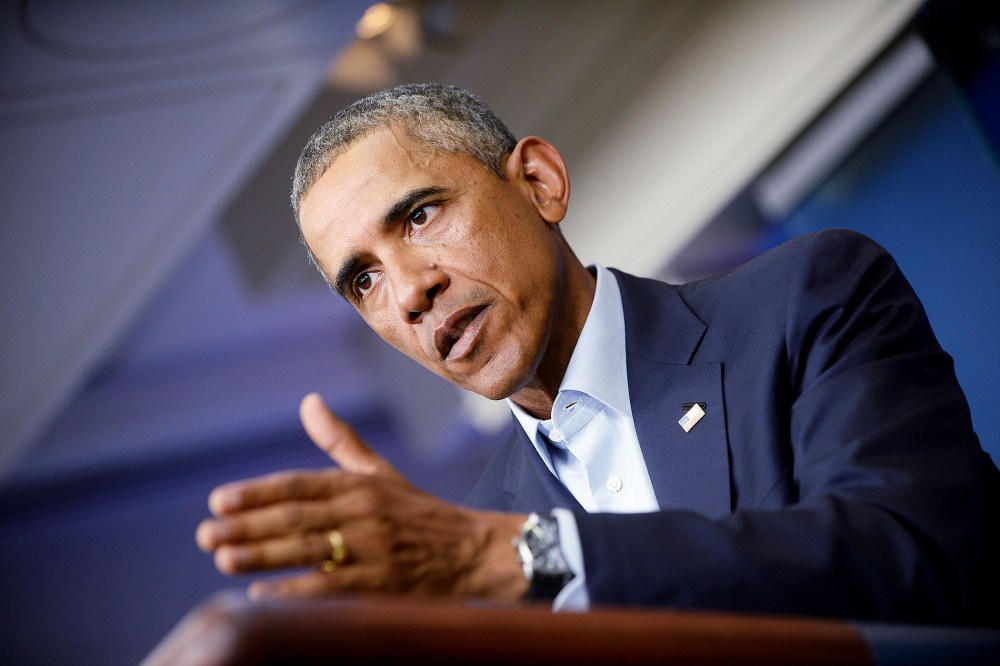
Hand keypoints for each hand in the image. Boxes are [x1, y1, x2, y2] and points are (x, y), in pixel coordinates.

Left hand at [196, 392, 527, 601]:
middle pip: (296, 518)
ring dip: (262, 555)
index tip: (218, 501)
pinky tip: (262, 596)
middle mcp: (362, 513)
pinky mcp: (381, 584)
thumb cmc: (418, 513)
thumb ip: (340, 440)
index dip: (257, 492)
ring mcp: (371, 550)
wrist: (472, 551)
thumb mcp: (380, 473)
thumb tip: (308, 401)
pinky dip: (296, 592)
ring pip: (309, 550)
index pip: (299, 484)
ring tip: (223, 559)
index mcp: (358, 485)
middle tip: (205, 535)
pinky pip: (332, 588)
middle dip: (247, 526)